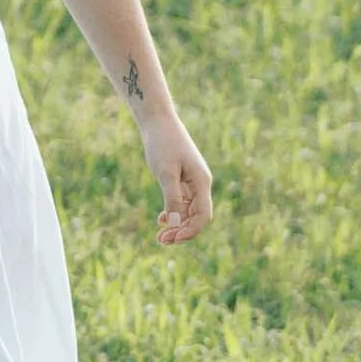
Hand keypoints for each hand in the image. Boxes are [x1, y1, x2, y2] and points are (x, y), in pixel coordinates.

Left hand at [139, 110, 212, 245]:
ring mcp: (191, 181)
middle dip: (182, 231)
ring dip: (177, 224)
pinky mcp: (182, 178)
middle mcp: (200, 183)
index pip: (203, 215)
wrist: (157, 121)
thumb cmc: (162, 144)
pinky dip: (173, 212)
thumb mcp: (166, 173)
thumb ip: (173, 199)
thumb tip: (176, 225)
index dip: (190, 231)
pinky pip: (182, 202)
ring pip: (188, 211)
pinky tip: (161, 220)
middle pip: (196, 216)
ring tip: (160, 236)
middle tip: (161, 241)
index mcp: (202, 182)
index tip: (173, 239)